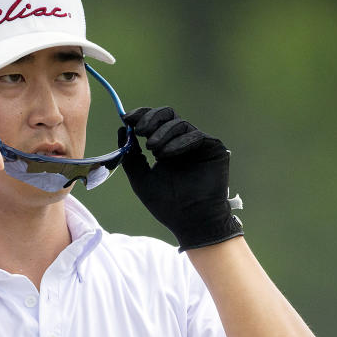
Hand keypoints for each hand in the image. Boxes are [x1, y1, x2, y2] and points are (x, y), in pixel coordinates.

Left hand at [119, 106, 242, 250]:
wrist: (190, 222)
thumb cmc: (167, 205)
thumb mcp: (140, 178)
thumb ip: (131, 155)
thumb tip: (122, 130)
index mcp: (166, 146)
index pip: (155, 121)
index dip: (142, 115)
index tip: (127, 118)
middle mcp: (183, 142)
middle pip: (168, 114)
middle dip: (151, 119)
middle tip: (140, 130)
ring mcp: (199, 144)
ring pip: (180, 123)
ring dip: (163, 134)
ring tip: (154, 151)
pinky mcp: (214, 148)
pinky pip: (196, 135)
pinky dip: (179, 142)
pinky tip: (167, 155)